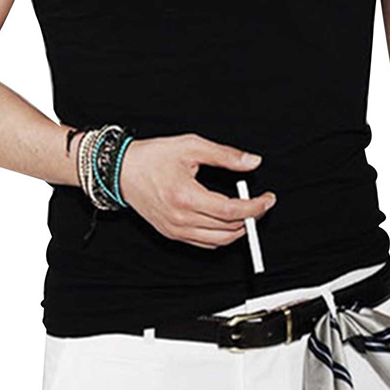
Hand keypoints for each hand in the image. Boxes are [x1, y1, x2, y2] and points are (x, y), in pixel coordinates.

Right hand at [119, 133, 276, 248]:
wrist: (121, 171)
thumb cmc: (152, 156)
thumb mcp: (191, 146)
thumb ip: (225, 155)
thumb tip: (252, 162)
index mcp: (186, 196)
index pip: (231, 211)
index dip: (256, 207)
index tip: (268, 199)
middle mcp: (181, 218)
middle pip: (229, 229)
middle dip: (251, 217)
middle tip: (260, 202)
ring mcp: (175, 230)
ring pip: (219, 241)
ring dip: (239, 229)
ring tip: (247, 211)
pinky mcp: (172, 234)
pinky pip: (205, 243)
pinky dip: (222, 236)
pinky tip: (227, 220)